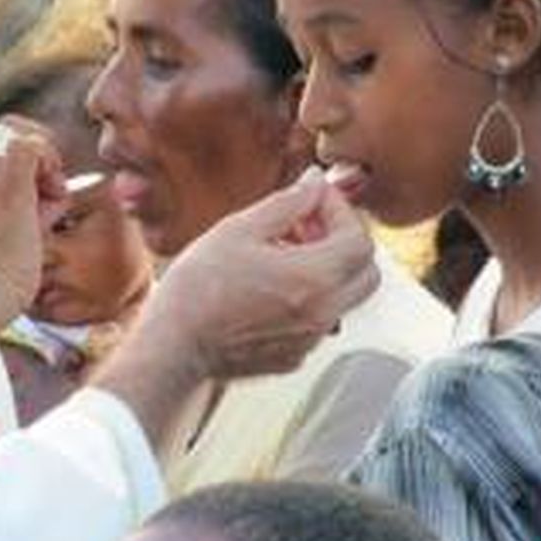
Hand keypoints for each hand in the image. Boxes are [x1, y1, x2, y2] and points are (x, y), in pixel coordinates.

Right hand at [95, 168, 377, 447]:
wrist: (174, 346)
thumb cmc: (198, 289)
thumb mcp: (239, 229)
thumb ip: (287, 203)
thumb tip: (313, 184)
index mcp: (314, 278)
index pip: (359, 238)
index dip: (341, 211)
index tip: (314, 199)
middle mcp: (323, 313)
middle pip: (366, 271)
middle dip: (344, 241)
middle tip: (308, 226)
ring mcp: (310, 339)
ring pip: (344, 297)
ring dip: (327, 270)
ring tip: (282, 255)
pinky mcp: (294, 356)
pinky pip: (318, 320)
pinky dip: (307, 297)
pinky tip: (268, 287)